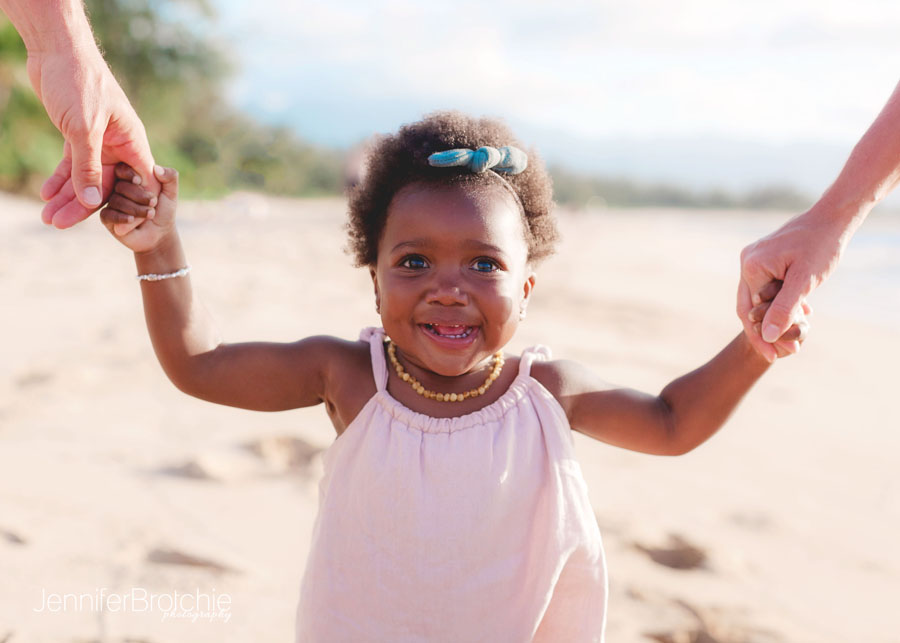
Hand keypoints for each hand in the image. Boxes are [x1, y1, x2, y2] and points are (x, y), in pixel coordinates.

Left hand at [26, 48, 158, 227]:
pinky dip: (59, 178)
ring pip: (84, 177)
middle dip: (81, 205)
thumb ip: (88, 166)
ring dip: (65, 196)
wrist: (57, 51)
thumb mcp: (84, 129)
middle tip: (60, 224)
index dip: (129, 205)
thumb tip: (90, 200)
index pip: (137, 182)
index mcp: (131, 141)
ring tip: (47, 216)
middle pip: (103, 184)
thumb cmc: (79, 83)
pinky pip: (71, 164)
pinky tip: (46, 194)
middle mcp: (118, 144)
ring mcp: (98, 140)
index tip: (117, 228)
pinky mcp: (77, 135)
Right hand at [100, 164, 176, 253]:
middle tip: (153, 203)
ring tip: (150, 214)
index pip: (121, 169)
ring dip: (135, 209)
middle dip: (138, 195)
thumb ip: (170, 177)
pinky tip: (132, 220)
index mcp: (130, 178)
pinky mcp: (107, 218)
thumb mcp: (171, 193)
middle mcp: (117, 188)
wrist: (159, 233)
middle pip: (120, 186)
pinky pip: (107, 215)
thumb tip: (156, 168)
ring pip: (116, 201)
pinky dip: (121, 217)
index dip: (128, 173)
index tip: (140, 181)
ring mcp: (111, 203)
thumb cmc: (164, 210)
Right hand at [737, 208, 845, 361]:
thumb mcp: (805, 281)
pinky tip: (795, 315)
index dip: (763, 336)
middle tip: (780, 354)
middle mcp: (746, 261)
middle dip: (765, 332)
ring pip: (756, 299)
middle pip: (749, 307)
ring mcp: (752, 258)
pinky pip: (764, 287)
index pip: (751, 312)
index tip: (776, 356)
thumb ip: (784, 309)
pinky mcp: (762, 258)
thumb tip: (767, 336)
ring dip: (772, 318)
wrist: (831, 218)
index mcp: (752, 266)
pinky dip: (777, 303)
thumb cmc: (821, 246)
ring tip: (790, 338)